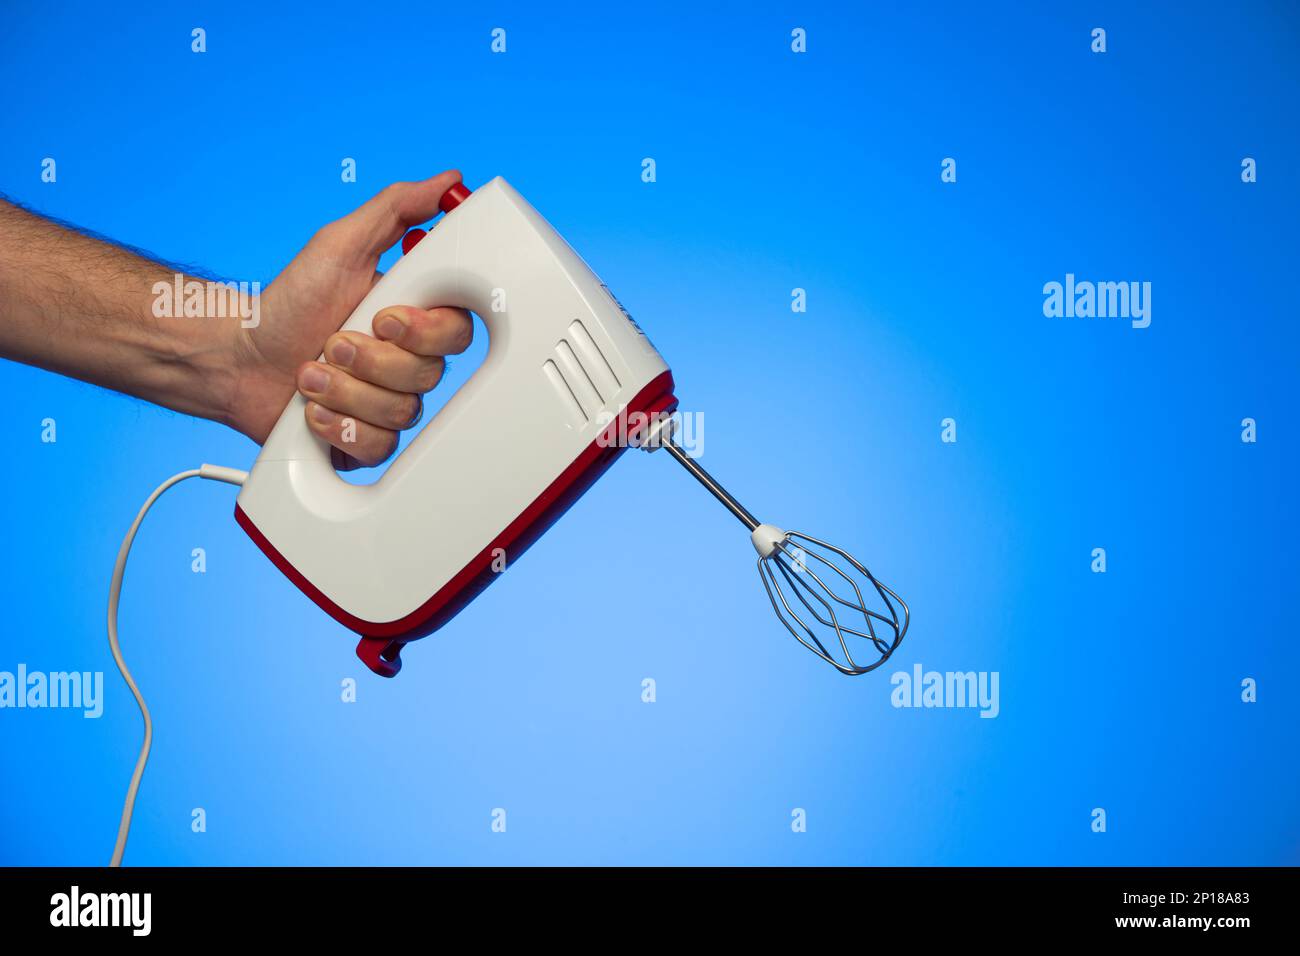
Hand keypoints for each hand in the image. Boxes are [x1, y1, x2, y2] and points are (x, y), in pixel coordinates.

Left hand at [227, 170, 472, 468]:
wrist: (239, 360)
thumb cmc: (288, 302)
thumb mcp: (341, 244)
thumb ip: (397, 208)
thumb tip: (446, 182)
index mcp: (414, 317)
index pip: (457, 331)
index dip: (422, 331)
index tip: (382, 317)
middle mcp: (408, 362)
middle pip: (430, 374)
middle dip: (369, 359)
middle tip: (332, 342)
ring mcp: (391, 402)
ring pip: (402, 411)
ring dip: (344, 391)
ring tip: (311, 373)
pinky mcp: (370, 439)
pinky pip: (380, 445)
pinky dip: (338, 426)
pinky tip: (314, 410)